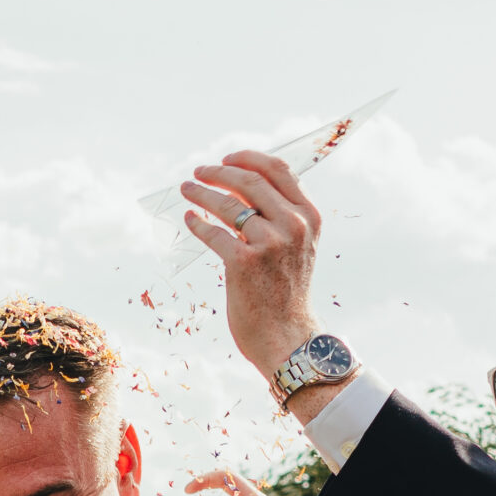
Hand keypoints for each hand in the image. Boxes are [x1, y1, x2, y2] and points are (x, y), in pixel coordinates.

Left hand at [180, 151, 331, 410]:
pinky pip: (213, 232)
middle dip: (219, 172)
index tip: (227, 159)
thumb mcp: (298, 249)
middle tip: (199, 172)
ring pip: (227, 204)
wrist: (287, 337)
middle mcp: (292, 225)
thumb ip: (281, 219)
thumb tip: (244, 190)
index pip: (279, 171)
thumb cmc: (286, 294)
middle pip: (249, 181)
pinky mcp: (243, 262)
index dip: (249, 159)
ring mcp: (269, 243)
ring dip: (201, 192)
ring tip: (186, 189)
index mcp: (309, 217)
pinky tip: (188, 219)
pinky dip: (197, 222)